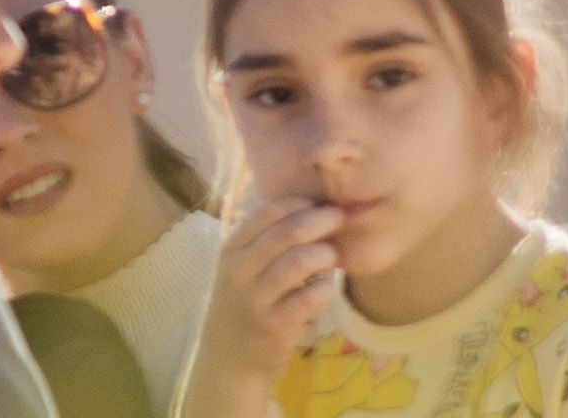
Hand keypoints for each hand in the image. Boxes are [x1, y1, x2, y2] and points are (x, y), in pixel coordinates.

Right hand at [182, 195, 344, 417]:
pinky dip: (325, 288)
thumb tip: (311, 207)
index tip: (320, 203)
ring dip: (325, 254)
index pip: (268, 210)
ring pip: (299, 261)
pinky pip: (308, 298)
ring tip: (333, 256)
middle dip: (321, 219)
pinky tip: (326, 288)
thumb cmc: (243, 308)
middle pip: (288, 231)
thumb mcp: (241, 271)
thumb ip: (267, 241)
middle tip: (340, 219)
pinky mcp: (273, 327)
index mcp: (232, 250)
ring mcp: (255, 300)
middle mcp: (239, 272)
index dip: (300, 202)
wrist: (228, 366)